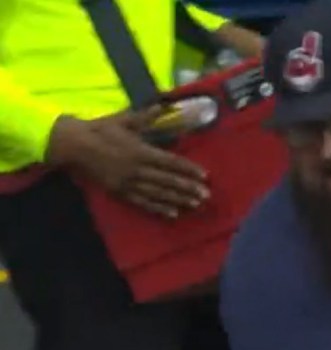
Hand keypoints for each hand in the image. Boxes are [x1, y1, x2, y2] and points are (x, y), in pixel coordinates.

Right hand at [46, 110, 208, 218]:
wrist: (74, 146)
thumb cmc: (101, 130)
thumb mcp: (124, 120)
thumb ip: (146, 116)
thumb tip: (163, 106)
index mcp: (141, 151)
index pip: (171, 162)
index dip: (189, 169)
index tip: (205, 175)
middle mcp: (138, 169)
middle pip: (168, 180)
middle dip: (188, 188)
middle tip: (206, 195)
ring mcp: (129, 183)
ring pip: (158, 193)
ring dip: (178, 199)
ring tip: (195, 205)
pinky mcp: (120, 192)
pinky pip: (142, 202)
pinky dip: (158, 208)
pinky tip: (172, 213)